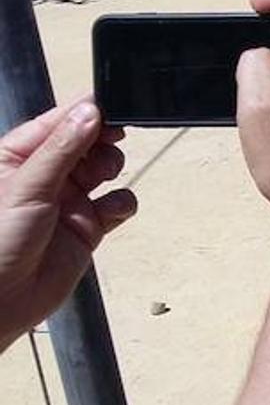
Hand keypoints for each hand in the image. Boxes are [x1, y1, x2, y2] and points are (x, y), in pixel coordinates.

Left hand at [0, 98, 136, 346]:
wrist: (0, 301)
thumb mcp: (26, 187)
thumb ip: (62, 149)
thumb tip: (90, 113)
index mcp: (14, 158)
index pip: (53, 124)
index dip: (81, 112)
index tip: (109, 103)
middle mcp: (43, 177)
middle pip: (84, 142)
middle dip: (101, 139)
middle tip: (114, 139)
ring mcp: (66, 202)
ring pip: (103, 169)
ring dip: (112, 166)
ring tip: (105, 174)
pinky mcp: (87, 228)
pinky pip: (115, 205)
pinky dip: (121, 203)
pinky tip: (113, 209)